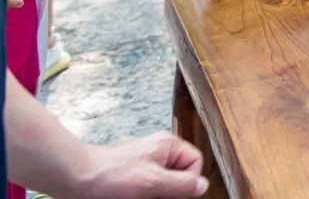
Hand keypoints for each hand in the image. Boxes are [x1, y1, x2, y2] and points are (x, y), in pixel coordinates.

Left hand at [71, 131, 207, 198]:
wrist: (74, 180)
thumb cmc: (110, 176)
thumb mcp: (153, 182)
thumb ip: (182, 184)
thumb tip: (203, 186)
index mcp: (168, 146)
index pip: (195, 163)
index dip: (187, 181)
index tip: (170, 192)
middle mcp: (159, 154)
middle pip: (180, 177)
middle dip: (168, 193)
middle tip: (152, 197)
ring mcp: (145, 167)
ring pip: (163, 188)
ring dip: (155, 196)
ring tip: (137, 197)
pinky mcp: (133, 179)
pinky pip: (149, 190)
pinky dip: (145, 197)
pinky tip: (131, 197)